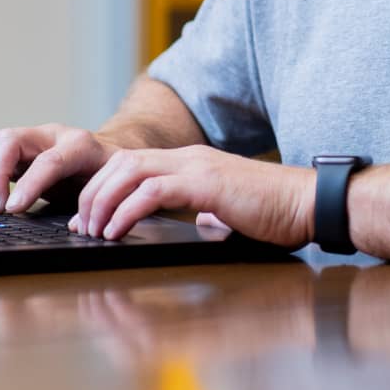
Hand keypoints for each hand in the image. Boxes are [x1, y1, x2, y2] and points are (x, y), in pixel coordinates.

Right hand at [0, 124, 115, 213]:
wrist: (105, 156)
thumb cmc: (106, 174)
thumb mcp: (109, 187)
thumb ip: (94, 201)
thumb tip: (76, 226)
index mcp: (79, 144)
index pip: (49, 160)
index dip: (29, 184)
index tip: (11, 210)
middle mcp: (49, 135)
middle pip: (10, 139)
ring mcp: (28, 138)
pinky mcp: (11, 149)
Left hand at [67, 144, 315, 247]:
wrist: (310, 204)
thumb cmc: (277, 213)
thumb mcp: (232, 213)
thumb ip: (212, 213)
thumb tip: (202, 225)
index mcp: (192, 163)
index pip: (133, 164)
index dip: (102, 189)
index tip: (88, 219)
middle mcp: (190, 158)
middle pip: (122, 162)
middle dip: (93, 193)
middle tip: (80, 226)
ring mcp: (198, 167)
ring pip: (130, 170)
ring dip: (103, 201)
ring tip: (92, 230)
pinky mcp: (207, 184)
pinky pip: (154, 190)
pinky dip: (127, 210)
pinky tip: (117, 231)